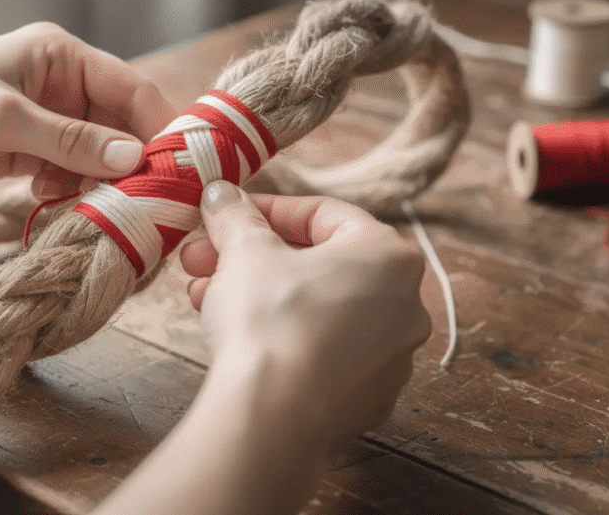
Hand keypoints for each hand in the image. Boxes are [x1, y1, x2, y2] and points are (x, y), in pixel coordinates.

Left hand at [0, 22, 175, 196]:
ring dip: (98, 182)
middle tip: (140, 202)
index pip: (131, 88)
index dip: (158, 127)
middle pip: (121, 126)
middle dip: (130, 163)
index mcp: (61, 56)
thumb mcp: (4, 119)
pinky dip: (71, 189)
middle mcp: (63, 85)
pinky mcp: (33, 151)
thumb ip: (69, 140)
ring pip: (99, 155)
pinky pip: (72, 172)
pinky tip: (49, 197)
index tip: (176, 169)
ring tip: (90, 204)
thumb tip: (134, 158)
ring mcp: (49, 120)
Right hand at [179, 181, 431, 454]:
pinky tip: (235, 341)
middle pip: (316, 265)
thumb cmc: (270, 319)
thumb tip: (221, 193)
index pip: (322, 215)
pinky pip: (321, 354)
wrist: (274, 415)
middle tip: (204, 259)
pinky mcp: (368, 399)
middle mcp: (405, 305)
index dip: (264, 211)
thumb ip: (235, 215)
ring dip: (259, 297)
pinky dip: (282, 341)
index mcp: (389, 256)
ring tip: (204, 298)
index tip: (226, 215)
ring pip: (316, 310)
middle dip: (252, 258)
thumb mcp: (245, 250)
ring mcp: (391, 358)